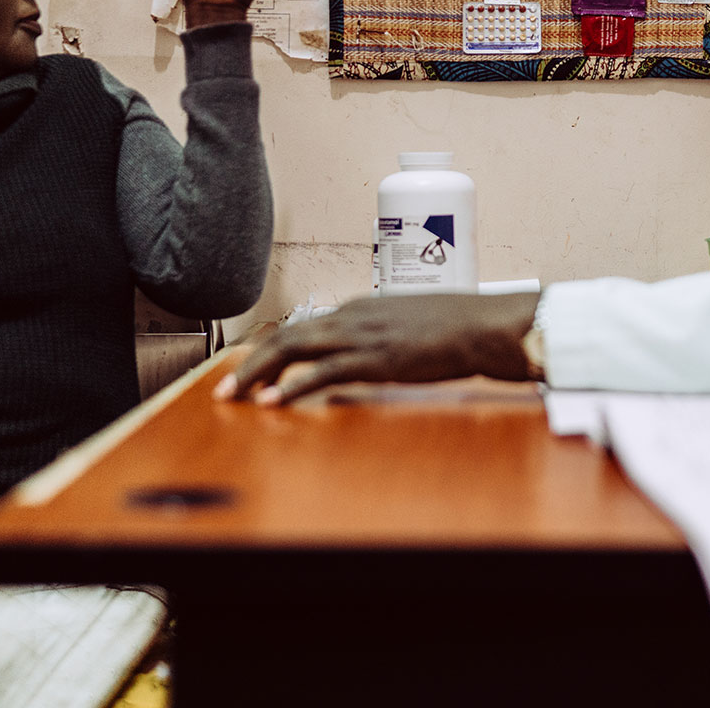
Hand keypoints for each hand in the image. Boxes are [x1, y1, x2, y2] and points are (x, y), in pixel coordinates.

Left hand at [214, 293, 541, 404]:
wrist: (483, 326)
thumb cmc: (457, 327)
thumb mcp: (410, 326)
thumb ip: (383, 337)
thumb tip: (369, 355)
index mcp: (361, 308)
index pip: (303, 328)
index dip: (271, 352)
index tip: (252, 372)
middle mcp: (353, 317)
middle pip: (286, 335)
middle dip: (250, 362)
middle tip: (226, 388)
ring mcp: (361, 336)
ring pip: (293, 348)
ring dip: (257, 373)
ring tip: (235, 395)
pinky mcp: (374, 359)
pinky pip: (321, 373)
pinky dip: (291, 387)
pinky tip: (273, 401)